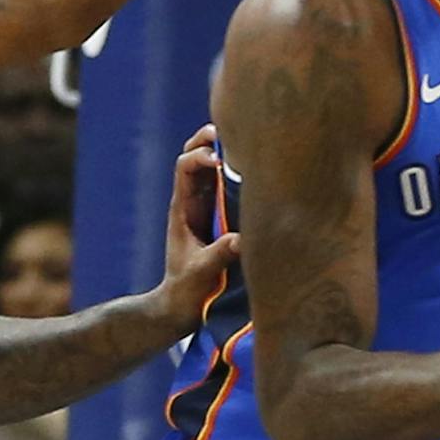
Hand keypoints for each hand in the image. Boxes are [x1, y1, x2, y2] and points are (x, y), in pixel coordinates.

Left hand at [159, 123, 238, 333]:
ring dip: (225, 152)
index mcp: (183, 209)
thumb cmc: (187, 291)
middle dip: (209, 140)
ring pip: (212, 168)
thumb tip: (241, 239)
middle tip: (231, 131)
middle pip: (195, 157)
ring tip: (248, 141)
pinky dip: (238, 173)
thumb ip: (219, 255)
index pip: (185, 167)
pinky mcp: (220, 218)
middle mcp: (193, 202)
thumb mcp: (201, 273)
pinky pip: (226, 187)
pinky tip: (258, 170)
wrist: (180, 307)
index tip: (219, 160)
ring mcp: (206, 208)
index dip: (200, 156)